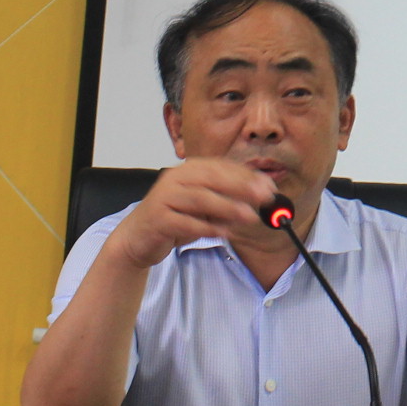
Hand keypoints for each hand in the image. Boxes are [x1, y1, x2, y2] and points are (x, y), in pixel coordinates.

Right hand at [103, 157, 279, 268]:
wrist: (137, 238)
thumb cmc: (174, 219)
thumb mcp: (203, 208)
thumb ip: (225, 200)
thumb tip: (258, 200)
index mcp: (188, 170)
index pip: (221, 167)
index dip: (247, 176)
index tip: (269, 187)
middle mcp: (175, 178)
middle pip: (212, 178)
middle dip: (241, 187)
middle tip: (264, 198)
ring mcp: (164, 197)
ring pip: (200, 198)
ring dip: (228, 207)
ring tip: (249, 216)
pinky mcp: (157, 218)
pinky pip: (185, 222)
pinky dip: (206, 227)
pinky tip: (223, 233)